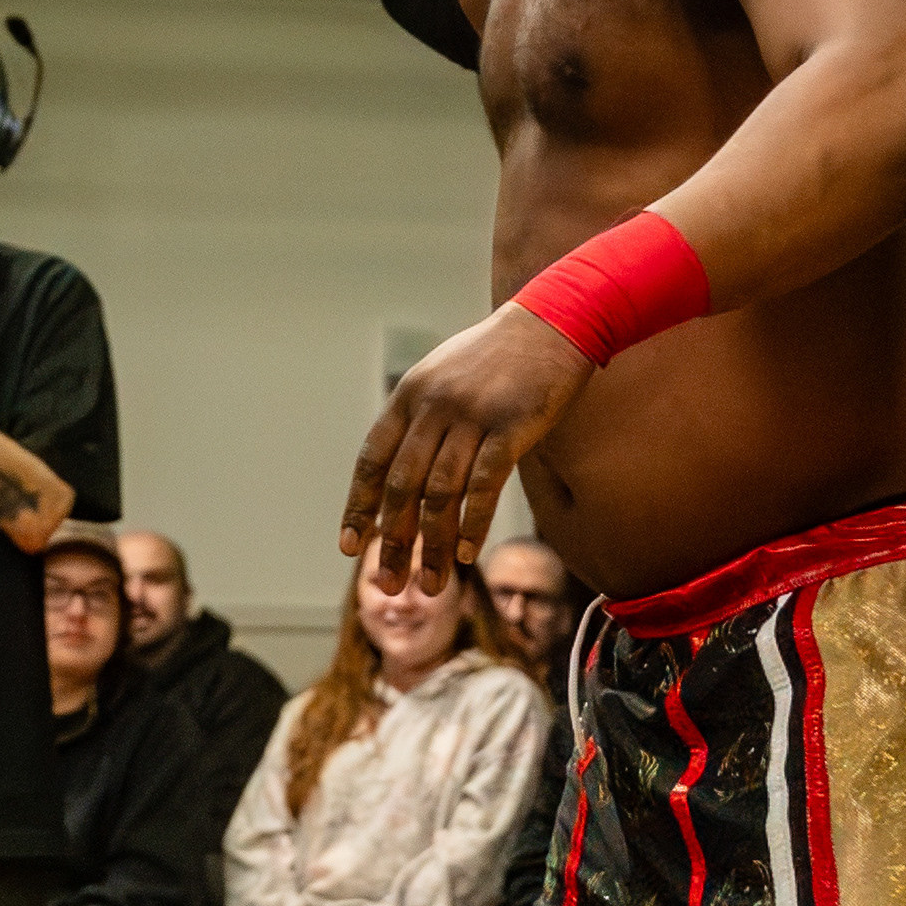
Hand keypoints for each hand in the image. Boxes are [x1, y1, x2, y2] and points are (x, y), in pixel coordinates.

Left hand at [344, 304, 594, 586]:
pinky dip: (473, 522)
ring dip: (433, 545)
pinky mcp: (511, 425)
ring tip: (432, 584)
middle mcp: (432, 407)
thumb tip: (404, 477)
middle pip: (402, 487)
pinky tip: (466, 553)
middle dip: (394, 541)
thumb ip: (422, 421)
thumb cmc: (499, 357)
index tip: (351, 547)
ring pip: (441, 494)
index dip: (359, 507)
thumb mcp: (444, 377)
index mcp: (409, 397)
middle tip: (391, 585)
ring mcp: (471, 416)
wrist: (554, 321)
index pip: (372, 461)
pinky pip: (484, 483)